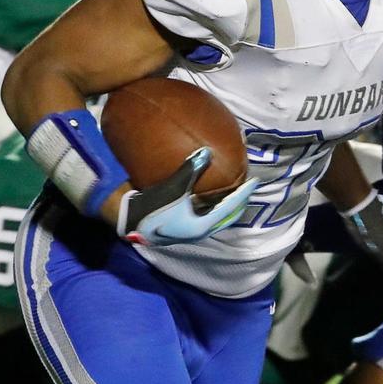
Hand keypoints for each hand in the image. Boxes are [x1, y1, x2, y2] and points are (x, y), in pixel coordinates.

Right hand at [115, 147, 256, 245]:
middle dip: (238, 203)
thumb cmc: (152, 206)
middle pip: (226, 217)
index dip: (243, 194)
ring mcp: (187, 231)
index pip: (230, 208)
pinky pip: (203, 216)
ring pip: (215, 219)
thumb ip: (190, 170)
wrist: (127, 220)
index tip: (254, 182)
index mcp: (201, 226)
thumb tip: (207, 151)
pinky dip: (210, 206)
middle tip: (247, 189)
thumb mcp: (173, 187)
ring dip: (224, 206)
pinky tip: (207, 194)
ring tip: (232, 191)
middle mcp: (197, 232)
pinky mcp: (178, 227)